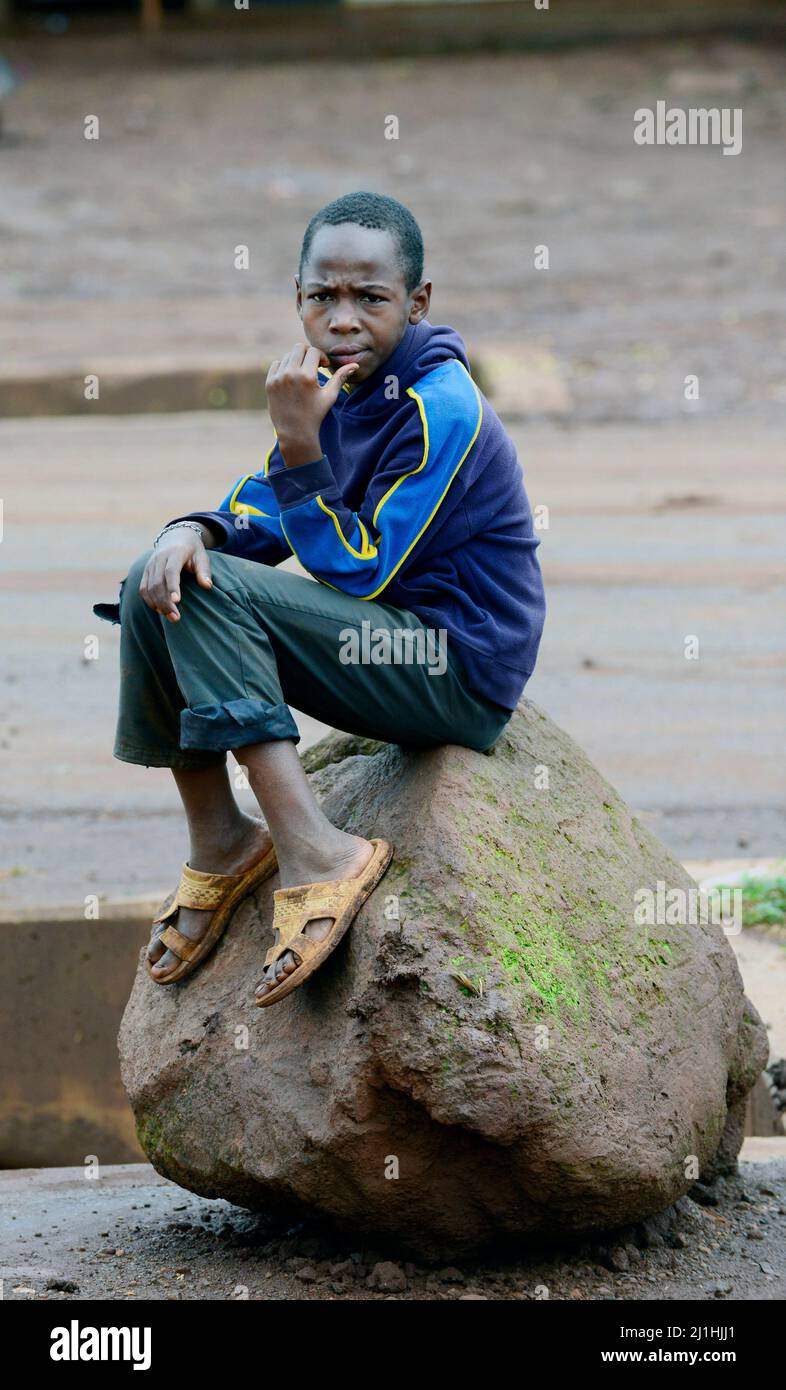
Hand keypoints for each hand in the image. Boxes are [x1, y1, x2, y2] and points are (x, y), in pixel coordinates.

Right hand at [139, 528, 212, 622]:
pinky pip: (143, 588)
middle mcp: (159, 558)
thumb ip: (204, 571)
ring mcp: (150, 565)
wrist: (175, 536)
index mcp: (175, 553)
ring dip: (157, 604)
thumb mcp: (202, 556)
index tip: (177, 601)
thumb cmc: (192, 550)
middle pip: (157, 582)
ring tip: (170, 617)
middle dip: (165, 602)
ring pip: (148, 587)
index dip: (172, 586)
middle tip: (176, 618)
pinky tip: (159, 610)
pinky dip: (149, 600)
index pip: (171, 571)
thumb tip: (207, 586)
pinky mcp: (146, 571)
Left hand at [266, 342, 358, 467]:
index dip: (321, 356)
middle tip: (313, 365)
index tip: (323, 366)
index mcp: (307, 376)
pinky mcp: (269, 383)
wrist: (295, 432)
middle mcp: (291, 374)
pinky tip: (291, 379)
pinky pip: (276, 364)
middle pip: (299, 348)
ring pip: (287, 356)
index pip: (313, 351)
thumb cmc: (315, 414)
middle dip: (308, 353)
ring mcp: (278, 378)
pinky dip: (284, 367)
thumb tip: (355, 365)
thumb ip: (340, 377)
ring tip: (302, 374)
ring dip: (296, 361)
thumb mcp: (329, 396)